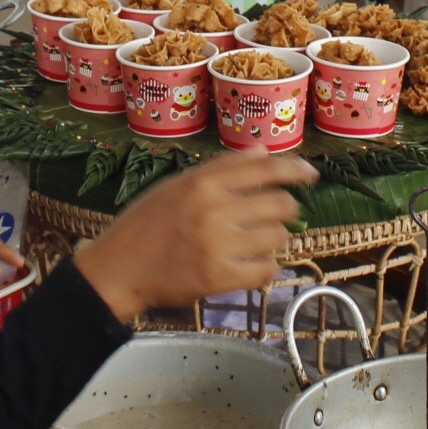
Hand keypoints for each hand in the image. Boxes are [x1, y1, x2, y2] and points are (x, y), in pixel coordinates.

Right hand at [75, 148, 316, 322]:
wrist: (117, 270)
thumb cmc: (143, 225)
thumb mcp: (175, 185)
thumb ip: (219, 168)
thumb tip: (260, 151)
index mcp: (202, 182)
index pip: (265, 167)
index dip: (295, 169)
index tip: (310, 173)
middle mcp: (214, 210)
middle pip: (281, 203)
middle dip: (287, 209)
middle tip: (278, 216)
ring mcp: (218, 245)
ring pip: (278, 237)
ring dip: (274, 240)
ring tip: (257, 242)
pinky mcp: (219, 278)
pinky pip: (266, 271)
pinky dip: (266, 268)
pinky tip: (253, 266)